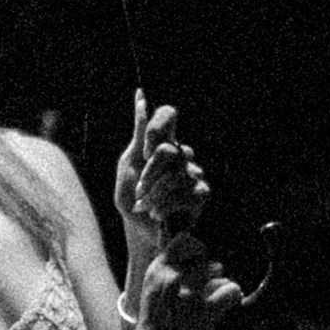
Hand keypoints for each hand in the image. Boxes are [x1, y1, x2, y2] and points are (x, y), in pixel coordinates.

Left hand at [114, 92, 209, 255]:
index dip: (156, 126)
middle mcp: (182, 154)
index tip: (144, 151)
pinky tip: (157, 215)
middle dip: (149, 174)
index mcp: (162, 143)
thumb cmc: (133, 200)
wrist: (140, 232)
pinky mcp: (201, 193)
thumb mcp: (128, 166)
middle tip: (138, 191)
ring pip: (175, 173)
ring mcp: (194, 173)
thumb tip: (141, 96)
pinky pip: (184, 192)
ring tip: (144, 207)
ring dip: (153, 194)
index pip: (168, 114)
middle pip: (168, 149)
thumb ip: (137, 136)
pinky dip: (164, 205)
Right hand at [132, 231, 261, 329]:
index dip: (197, 248)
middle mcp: (173, 277)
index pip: (183, 240)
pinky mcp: (206, 310)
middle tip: (207, 288)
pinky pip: (231, 289)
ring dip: (220, 285)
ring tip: (213, 300)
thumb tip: (197, 254)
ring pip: (220, 273)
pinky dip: (233, 296)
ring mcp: (189, 293)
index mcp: (158, 269)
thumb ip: (170, 269)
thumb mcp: (153, 287)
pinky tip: (226, 305)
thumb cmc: (156, 320)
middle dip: (211, 272)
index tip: (199, 259)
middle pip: (206, 259)